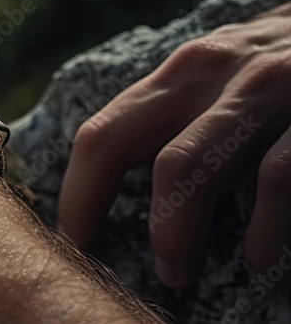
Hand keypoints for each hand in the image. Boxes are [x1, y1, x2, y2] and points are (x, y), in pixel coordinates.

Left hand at [59, 3, 290, 286]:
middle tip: (105, 258)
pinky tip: (261, 261)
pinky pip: (275, 177)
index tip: (73, 240)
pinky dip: (263, 228)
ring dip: (173, 229)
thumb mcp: (234, 76)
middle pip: (119, 143)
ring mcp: (262, 88)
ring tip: (178, 272)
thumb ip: (190, 117)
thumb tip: (147, 194)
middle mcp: (212, 73)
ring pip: (184, 164)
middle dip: (98, 207)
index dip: (77, 193)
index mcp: (184, 71)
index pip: (103, 133)